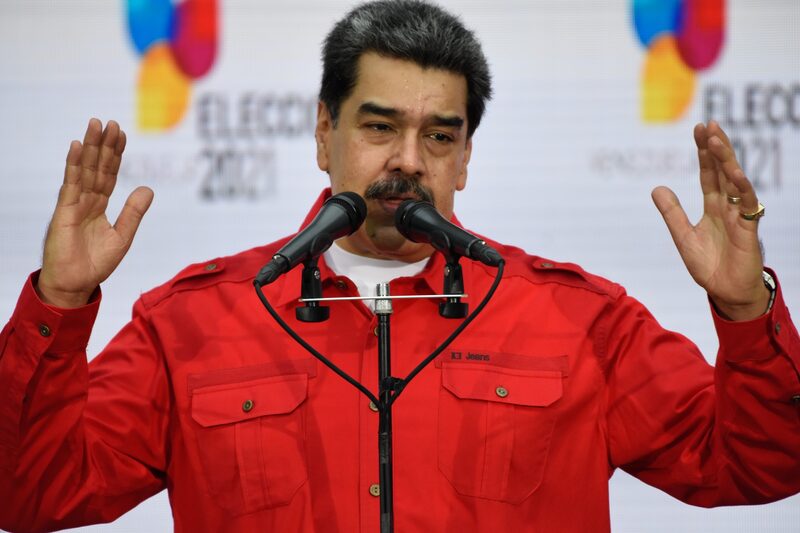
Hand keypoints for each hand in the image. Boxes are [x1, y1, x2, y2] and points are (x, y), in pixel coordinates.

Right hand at [37, 119, 153, 307]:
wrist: (76, 284)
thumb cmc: (96, 263)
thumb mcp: (123, 236)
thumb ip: (134, 212)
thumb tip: (148, 188)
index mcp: (100, 206)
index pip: (109, 174)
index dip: (115, 155)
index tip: (121, 134)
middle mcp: (86, 201)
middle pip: (97, 166)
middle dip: (104, 144)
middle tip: (110, 121)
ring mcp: (74, 204)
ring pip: (84, 169)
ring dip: (90, 146)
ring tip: (95, 124)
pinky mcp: (64, 211)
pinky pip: (71, 183)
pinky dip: (74, 164)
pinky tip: (78, 146)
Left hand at [651, 121, 769, 321]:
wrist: (726, 292)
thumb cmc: (709, 266)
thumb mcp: (683, 236)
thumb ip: (672, 213)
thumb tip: (656, 188)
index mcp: (712, 207)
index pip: (708, 173)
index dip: (704, 152)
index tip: (699, 129)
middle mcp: (727, 206)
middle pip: (722, 170)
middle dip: (716, 147)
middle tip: (708, 124)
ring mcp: (739, 215)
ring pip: (734, 181)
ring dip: (726, 160)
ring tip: (716, 140)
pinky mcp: (747, 229)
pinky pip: (747, 204)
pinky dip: (742, 188)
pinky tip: (735, 173)